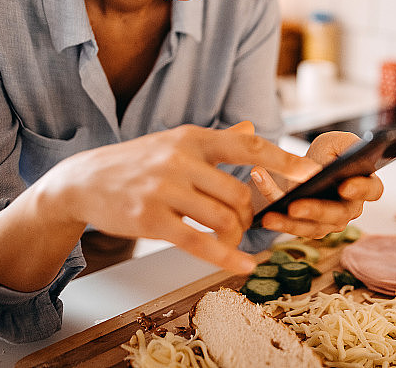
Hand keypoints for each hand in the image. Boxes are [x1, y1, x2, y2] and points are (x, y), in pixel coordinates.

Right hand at [44, 122, 319, 274]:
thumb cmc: (137, 162)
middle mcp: (180, 160)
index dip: (282, 160)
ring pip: (222, 218)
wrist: (83, 181)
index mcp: (192, 137)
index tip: (311, 172)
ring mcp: (164, 190)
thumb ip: (217, 139)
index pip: (246, 146)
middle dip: (249, 215)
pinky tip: (243, 266)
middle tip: (245, 223)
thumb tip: (250, 128)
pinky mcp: (151, 220)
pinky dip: (226, 257)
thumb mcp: (175, 142)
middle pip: (238, 194)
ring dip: (236, 235)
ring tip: (230, 238)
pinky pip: (199, 242)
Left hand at [252, 131, 383, 238]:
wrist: (304, 167)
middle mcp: (350, 208)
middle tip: (296, 207)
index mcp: (364, 185)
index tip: (344, 186)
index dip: (361, 189)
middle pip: (338, 214)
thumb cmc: (326, 153)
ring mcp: (329, 222)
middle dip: (316, 211)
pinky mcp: (307, 228)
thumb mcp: (337, 142)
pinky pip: (291, 225)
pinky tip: (260, 202)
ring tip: (270, 215)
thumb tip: (350, 153)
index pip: (372, 190)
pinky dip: (275, 214)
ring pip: (312, 228)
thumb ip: (348, 144)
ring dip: (289, 223)